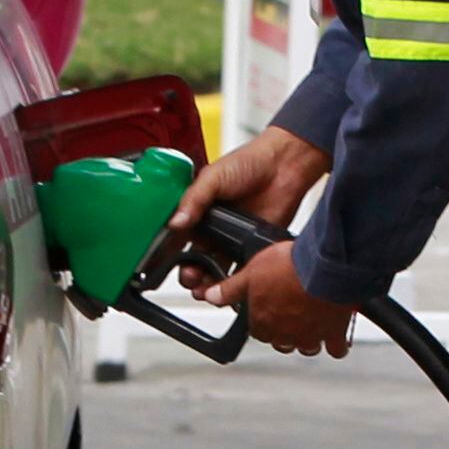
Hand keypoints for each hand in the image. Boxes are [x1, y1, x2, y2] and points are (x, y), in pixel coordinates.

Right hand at [170, 125, 331, 289]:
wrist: (285, 166)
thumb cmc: (250, 161)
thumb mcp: (213, 176)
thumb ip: (194, 199)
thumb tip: (175, 222)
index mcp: (197, 209)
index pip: (176, 237)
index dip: (168, 253)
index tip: (164, 265)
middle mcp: (212, 226)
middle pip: (193, 258)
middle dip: (188, 272)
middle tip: (190, 277)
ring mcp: (231, 238)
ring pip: (213, 268)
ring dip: (207, 281)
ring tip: (206, 287)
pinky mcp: (251, 246)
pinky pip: (239, 269)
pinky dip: (233, 281)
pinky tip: (229, 285)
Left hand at [205, 240, 357, 357]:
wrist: (323, 267)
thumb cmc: (288, 267)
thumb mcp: (251, 272)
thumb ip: (230, 289)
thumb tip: (210, 297)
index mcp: (263, 321)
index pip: (257, 331)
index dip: (262, 320)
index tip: (269, 309)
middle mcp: (285, 334)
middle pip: (281, 342)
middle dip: (284, 331)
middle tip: (291, 313)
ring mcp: (310, 336)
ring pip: (306, 347)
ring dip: (308, 339)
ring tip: (312, 322)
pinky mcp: (334, 333)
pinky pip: (335, 348)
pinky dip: (336, 343)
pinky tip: (335, 332)